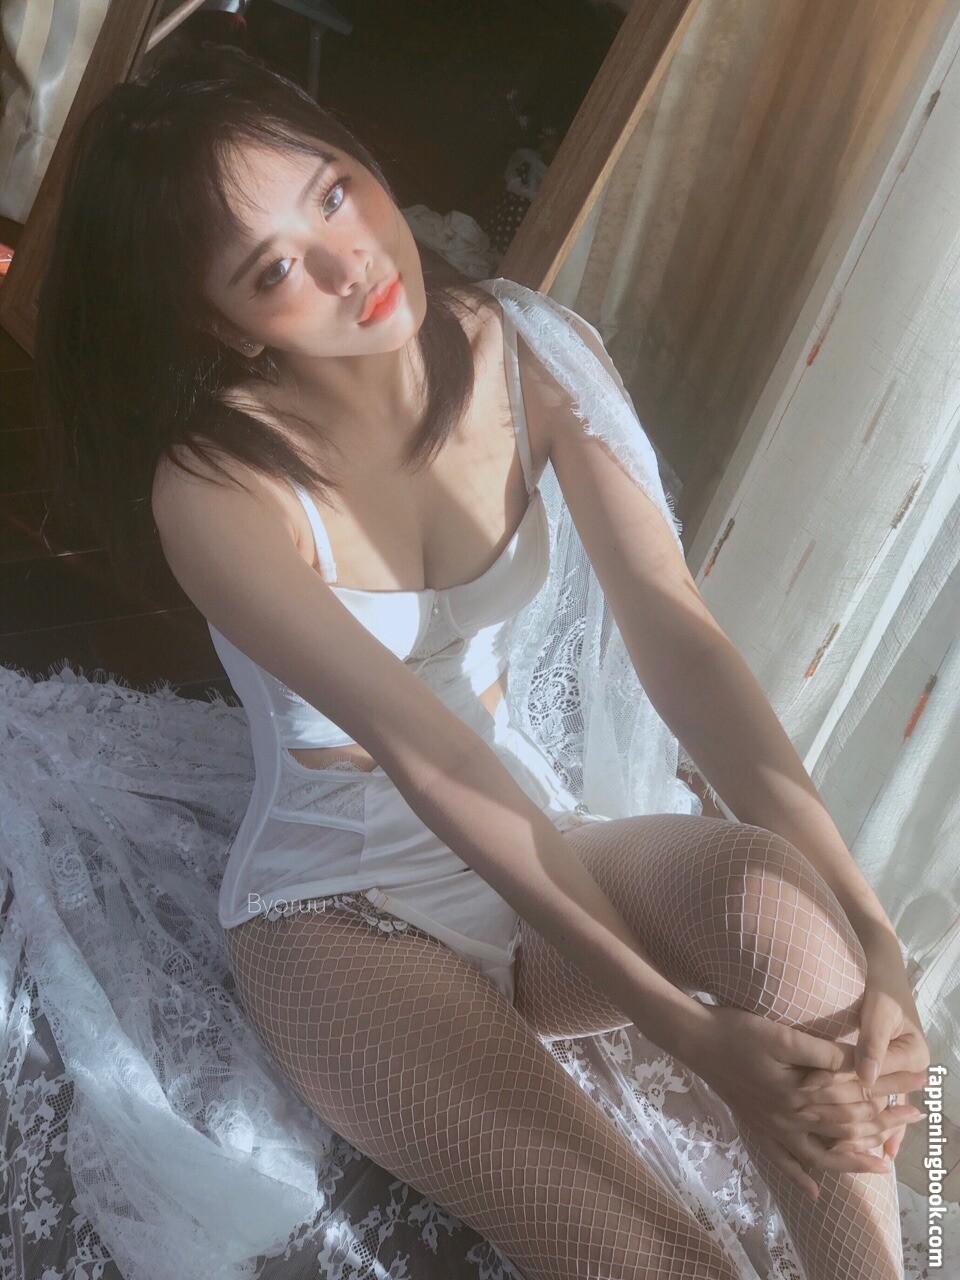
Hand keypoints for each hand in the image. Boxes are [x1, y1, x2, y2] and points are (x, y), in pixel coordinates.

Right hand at [690, 1006, 904, 1201]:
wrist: (694, 1040)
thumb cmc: (737, 1031)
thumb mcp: (781, 1035)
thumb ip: (822, 1053)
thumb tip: (860, 1065)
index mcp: (799, 1094)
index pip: (855, 1099)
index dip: (888, 1092)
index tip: (917, 1085)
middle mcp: (790, 1119)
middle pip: (846, 1128)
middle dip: (885, 1123)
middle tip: (915, 1116)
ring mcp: (773, 1128)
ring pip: (822, 1155)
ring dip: (854, 1161)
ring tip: (882, 1165)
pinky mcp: (758, 1128)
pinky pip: (783, 1162)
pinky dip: (801, 1178)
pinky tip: (815, 1193)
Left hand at [800, 934, 929, 1161]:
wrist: (886, 974)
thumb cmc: (882, 990)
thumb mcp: (878, 1013)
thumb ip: (872, 1044)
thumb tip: (866, 1077)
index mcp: (913, 1056)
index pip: (878, 1080)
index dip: (846, 1088)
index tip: (816, 1097)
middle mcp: (912, 1070)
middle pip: (883, 1100)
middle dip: (862, 1121)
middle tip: (837, 1143)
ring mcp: (902, 1073)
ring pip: (885, 1106)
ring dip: (872, 1130)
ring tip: (855, 1156)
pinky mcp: (890, 1072)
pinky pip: (883, 1101)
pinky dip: (876, 1121)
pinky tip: (872, 1145)